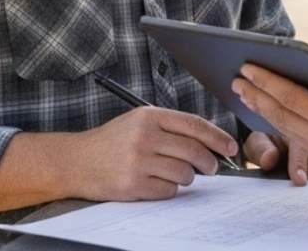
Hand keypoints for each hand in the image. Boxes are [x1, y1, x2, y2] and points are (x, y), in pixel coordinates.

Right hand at [70, 107, 239, 201]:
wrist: (77, 161)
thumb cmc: (112, 142)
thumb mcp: (139, 122)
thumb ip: (170, 127)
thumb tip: (209, 141)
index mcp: (149, 116)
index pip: (194, 124)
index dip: (217, 137)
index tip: (231, 147)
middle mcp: (144, 136)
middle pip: (193, 151)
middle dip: (209, 163)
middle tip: (212, 168)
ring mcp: (138, 161)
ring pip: (184, 173)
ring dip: (187, 178)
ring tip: (177, 174)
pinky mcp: (133, 185)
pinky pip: (168, 191)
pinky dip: (169, 190)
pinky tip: (157, 183)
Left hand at [232, 59, 307, 194]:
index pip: (292, 97)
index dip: (268, 81)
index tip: (248, 68)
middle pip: (280, 114)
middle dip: (256, 95)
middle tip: (235, 80)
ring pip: (286, 128)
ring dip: (264, 111)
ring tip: (247, 96)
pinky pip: (297, 139)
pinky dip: (280, 125)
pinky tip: (276, 117)